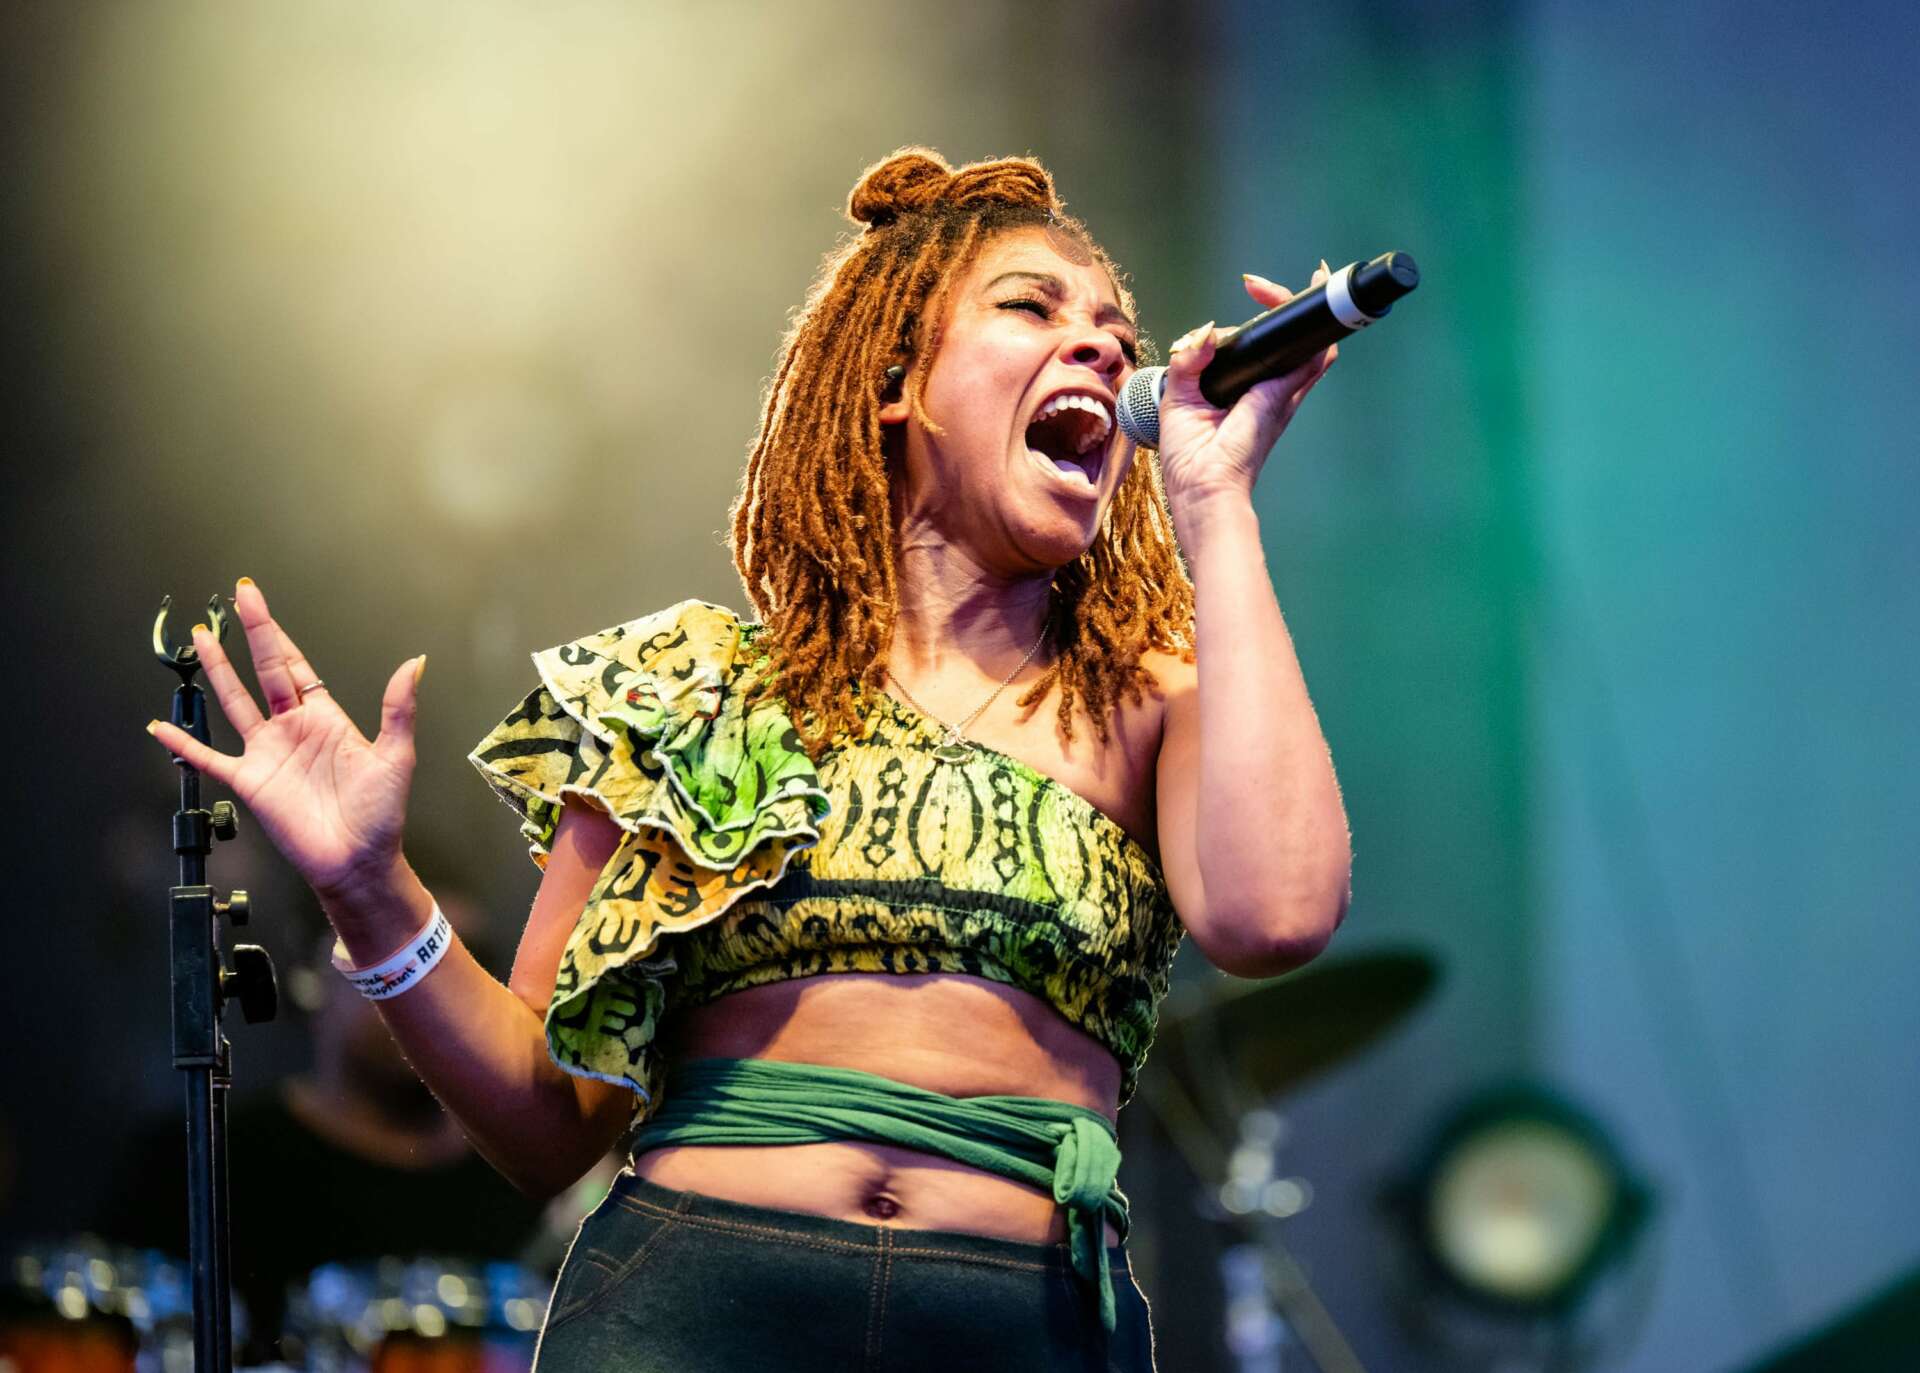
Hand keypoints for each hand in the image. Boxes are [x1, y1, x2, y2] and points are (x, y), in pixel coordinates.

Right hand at [146, 579, 423, 913]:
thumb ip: (398, 709)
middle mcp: (293, 729)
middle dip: (252, 633)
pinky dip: (183, 745)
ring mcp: (268, 753)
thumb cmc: (381, 814)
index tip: (259, 603)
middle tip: (238, 596)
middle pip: (265, 671)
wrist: (358, 861)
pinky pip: (209, 758)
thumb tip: (416, 664)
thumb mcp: (395, 755)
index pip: (296, 666)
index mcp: (326, 718)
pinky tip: (161, 728)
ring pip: (236, 702)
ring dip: (219, 671)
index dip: (277, 635)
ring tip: (201, 639)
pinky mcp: (249, 782)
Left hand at [1154, 261, 1338, 511]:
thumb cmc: (1191, 460)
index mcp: (1244, 387)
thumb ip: (1190, 362)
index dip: (1266, 314)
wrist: (1201, 489)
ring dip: (1301, 308)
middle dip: (1289, 302)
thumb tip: (1207, 333)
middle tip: (1264, 285)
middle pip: (1292, 338)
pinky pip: (1312, 360)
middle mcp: (1268, 388)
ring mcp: (1280, 392)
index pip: (1264, 344)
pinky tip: (1313, 306)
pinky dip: (1316, 332)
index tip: (1252, 289)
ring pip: (1309, 343)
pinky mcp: (1282, 397)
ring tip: (1294, 283)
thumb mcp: (1178, 399)